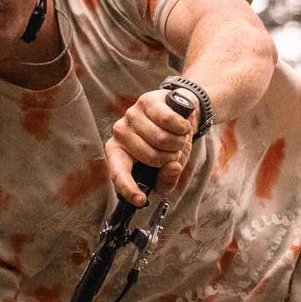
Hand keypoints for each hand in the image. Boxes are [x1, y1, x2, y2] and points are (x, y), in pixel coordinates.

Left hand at [105, 86, 198, 202]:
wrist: (181, 113)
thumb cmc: (170, 143)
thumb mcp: (170, 167)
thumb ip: (168, 179)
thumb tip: (171, 169)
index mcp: (119, 154)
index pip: (118, 174)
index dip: (129, 188)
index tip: (140, 200)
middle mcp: (120, 133)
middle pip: (151, 157)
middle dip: (170, 158)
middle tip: (173, 151)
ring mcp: (131, 115)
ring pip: (162, 139)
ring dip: (178, 142)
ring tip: (177, 137)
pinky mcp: (146, 101)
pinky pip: (169, 121)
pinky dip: (182, 127)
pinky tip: (181, 126)